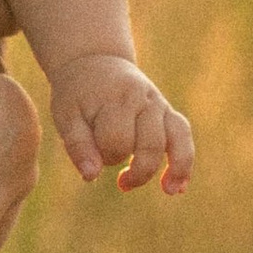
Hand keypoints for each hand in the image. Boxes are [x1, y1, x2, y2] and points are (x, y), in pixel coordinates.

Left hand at [47, 52, 193, 192]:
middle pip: (150, 145)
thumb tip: (91, 176)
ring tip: (168, 191)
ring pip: (177, 139)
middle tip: (121, 183)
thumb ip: (78, 146)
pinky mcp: (168, 111)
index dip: (106, 156)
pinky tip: (178, 187)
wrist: (94, 61)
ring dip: (174, 168)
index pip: (117, 141)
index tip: (94, 159)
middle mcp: (142, 100)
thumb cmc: (77, 95)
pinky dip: (185, 161)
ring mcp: (158, 104)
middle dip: (138, 171)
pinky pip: (184, 135)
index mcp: (115, 100)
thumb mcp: (67, 116)